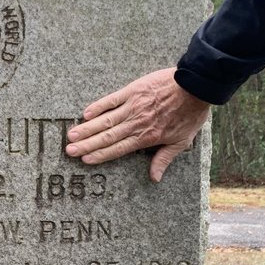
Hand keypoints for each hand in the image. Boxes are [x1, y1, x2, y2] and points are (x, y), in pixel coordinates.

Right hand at [65, 67, 210, 181]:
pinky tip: (86, 114)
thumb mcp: (181, 141)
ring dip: (87, 129)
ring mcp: (132, 106)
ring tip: (71, 136)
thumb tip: (154, 178)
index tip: (85, 160)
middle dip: (87, 145)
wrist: (194, 87)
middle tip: (70, 151)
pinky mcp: (132, 91)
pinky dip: (98, 107)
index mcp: (146, 137)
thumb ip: (164, 159)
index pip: (118, 149)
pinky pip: (111, 100)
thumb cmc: (189, 114)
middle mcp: (135, 124)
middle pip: (107, 137)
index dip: (100, 155)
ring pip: (105, 120)